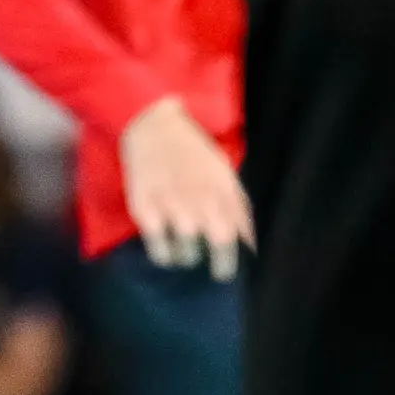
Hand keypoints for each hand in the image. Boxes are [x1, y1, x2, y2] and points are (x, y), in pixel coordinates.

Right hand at [119, 96, 254, 280]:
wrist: (152, 124)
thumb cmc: (193, 151)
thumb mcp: (224, 173)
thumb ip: (239, 207)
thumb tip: (250, 244)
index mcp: (221, 190)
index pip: (234, 237)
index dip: (233, 260)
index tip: (228, 269)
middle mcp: (198, 199)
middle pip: (215, 245)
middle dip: (217, 266)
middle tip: (214, 270)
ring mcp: (170, 204)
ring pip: (186, 253)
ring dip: (187, 259)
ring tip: (185, 255)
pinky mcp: (143, 207)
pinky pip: (157, 248)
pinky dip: (163, 256)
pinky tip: (165, 250)